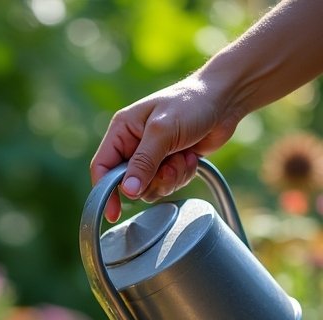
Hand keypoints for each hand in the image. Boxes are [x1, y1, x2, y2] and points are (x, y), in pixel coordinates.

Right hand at [90, 76, 240, 220]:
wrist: (225, 99)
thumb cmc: (191, 103)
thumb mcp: (162, 132)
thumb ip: (143, 163)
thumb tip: (127, 191)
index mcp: (122, 131)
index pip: (102, 168)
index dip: (105, 192)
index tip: (114, 213)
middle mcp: (133, 145)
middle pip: (129, 184)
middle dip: (152, 181)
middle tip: (169, 166)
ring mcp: (152, 156)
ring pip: (150, 188)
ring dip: (171, 178)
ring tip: (183, 156)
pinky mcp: (170, 163)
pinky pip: (168, 185)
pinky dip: (182, 175)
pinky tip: (191, 156)